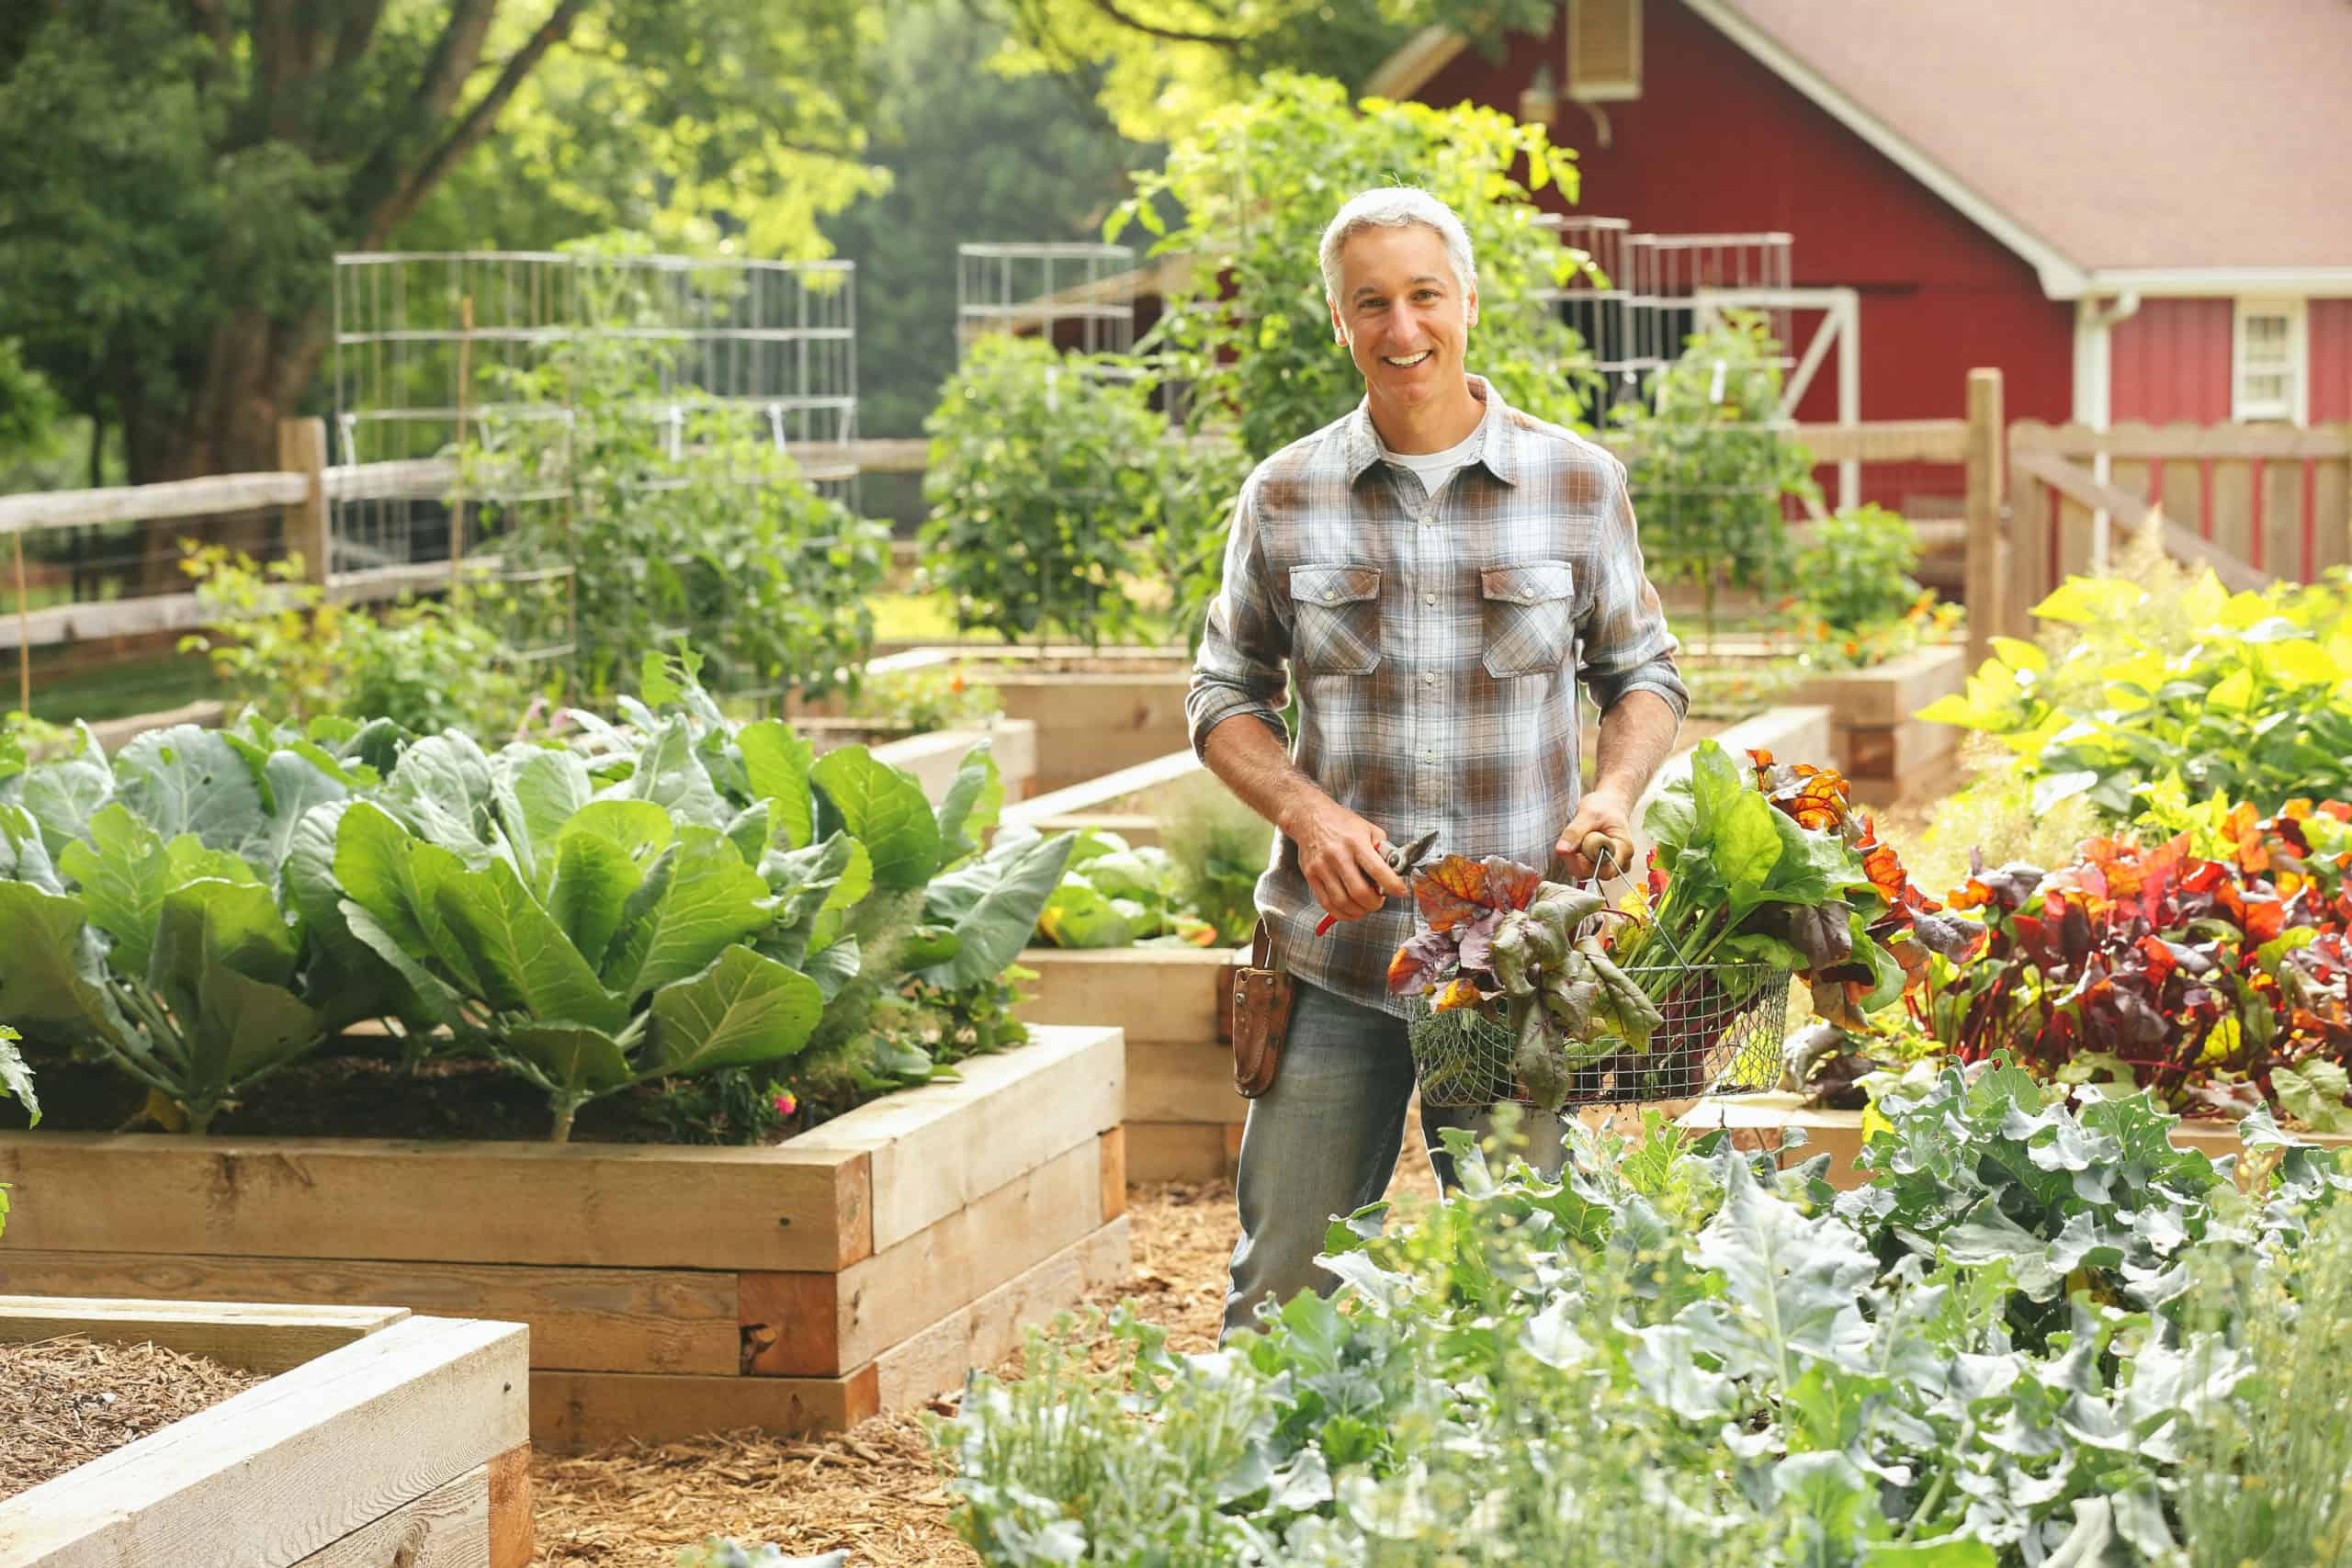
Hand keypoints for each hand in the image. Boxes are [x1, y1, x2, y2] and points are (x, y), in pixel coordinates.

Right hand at [1286, 796, 1407, 925]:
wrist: (1309, 817)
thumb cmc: (1341, 823)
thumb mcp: (1368, 829)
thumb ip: (1382, 849)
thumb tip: (1394, 870)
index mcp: (1355, 842)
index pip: (1378, 870)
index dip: (1393, 886)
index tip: (1401, 892)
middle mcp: (1337, 856)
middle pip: (1359, 892)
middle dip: (1374, 904)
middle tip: (1379, 901)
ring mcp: (1321, 868)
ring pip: (1342, 902)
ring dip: (1359, 911)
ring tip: (1365, 906)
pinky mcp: (1311, 876)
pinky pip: (1327, 904)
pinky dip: (1341, 913)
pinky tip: (1350, 910)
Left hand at [1555, 791, 1635, 881]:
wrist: (1610, 804)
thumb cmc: (1605, 806)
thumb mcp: (1588, 813)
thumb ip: (1575, 832)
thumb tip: (1561, 850)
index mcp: (1624, 849)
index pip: (1603, 870)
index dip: (1582, 863)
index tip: (1569, 847)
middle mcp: (1621, 862)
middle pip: (1593, 874)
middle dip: (1576, 859)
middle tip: (1573, 839)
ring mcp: (1611, 864)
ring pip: (1586, 872)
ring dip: (1576, 857)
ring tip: (1581, 838)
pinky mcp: (1602, 864)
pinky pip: (1584, 867)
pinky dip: (1578, 857)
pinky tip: (1580, 844)